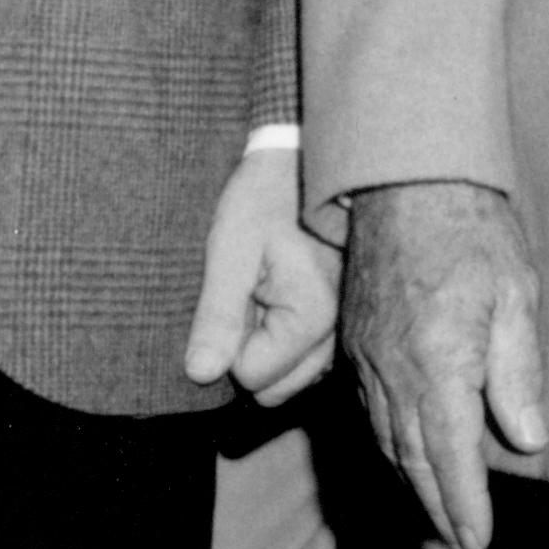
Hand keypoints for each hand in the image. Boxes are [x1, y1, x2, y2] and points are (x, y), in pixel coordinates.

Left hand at [183, 139, 340, 402]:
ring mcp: (348, 325)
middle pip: (278, 388)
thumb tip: (200, 375)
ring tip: (267, 292)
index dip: (229, 343)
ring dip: (272, 348)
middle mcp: (340, 328)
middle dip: (252, 352)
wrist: (303, 160)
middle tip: (249, 296)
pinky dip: (290, 340)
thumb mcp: (229, 252)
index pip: (253, 376)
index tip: (236, 294)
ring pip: (296, 378)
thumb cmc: (263, 200)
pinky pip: (311, 358)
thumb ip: (216, 316)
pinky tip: (284, 297)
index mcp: (313, 314)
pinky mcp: (347, 317)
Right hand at [341, 180, 548, 548]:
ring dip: (413, 484)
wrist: (403, 178)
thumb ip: (519, 371)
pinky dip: (391, 446)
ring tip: (439, 516)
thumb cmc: (472, 230)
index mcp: (438, 362)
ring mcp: (368, 358)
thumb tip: (527, 438)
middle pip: (414, 460)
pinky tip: (407, 456)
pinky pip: (372, 412)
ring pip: (388, 441)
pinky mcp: (356, 344)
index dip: (466, 507)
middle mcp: (394, 371)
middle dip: (439, 510)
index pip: (453, 456)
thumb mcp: (516, 295)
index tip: (479, 545)